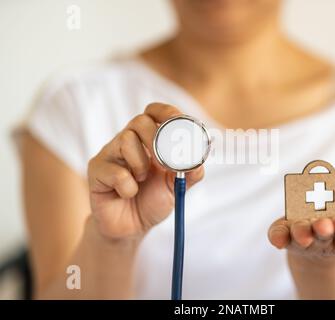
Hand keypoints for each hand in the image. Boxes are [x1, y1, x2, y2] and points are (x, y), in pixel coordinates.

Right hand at [87, 103, 203, 239]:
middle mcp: (127, 141)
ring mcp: (110, 154)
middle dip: (156, 140)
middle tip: (164, 164)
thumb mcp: (176, 186)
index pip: (154, 112)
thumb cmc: (152, 201)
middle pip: (140, 121)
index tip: (179, 122)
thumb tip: (200, 157)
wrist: (131, 228)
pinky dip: (128, 186)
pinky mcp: (97, 170)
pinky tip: (127, 193)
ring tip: (142, 180)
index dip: (167, 112)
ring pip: (125, 140)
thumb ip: (191, 171)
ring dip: (141, 165)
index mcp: (148, 140)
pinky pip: (115, 170)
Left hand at [268, 204, 334, 259]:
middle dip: (324, 231)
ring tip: (302, 232)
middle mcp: (323, 238)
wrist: (321, 237)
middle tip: (324, 226)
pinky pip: (278, 235)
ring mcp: (303, 236)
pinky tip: (276, 238)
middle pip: (323, 237)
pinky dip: (276, 236)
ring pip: (301, 238)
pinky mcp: (286, 233)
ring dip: (301, 235)